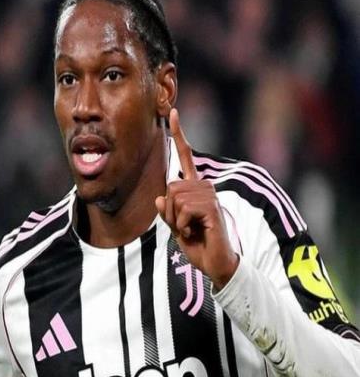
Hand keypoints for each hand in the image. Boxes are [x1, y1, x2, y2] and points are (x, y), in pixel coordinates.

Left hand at [155, 108, 238, 289]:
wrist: (216, 263)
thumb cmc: (198, 244)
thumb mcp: (176, 226)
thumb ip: (167, 212)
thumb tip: (160, 197)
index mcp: (195, 188)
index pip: (186, 157)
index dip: (179, 135)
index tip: (173, 112)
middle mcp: (204, 186)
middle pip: (170, 187)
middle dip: (169, 212)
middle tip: (184, 226)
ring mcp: (210, 195)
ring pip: (174, 198)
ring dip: (176, 220)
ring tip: (191, 229)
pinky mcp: (212, 207)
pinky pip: (183, 211)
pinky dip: (183, 226)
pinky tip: (196, 232)